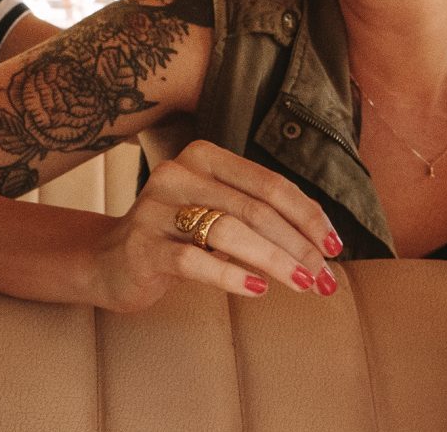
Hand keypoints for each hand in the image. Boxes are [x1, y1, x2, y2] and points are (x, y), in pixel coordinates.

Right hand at [87, 141, 340, 312]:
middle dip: (297, 244)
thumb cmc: (178, 238)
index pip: (269, 184)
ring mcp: (156, 208)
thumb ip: (259, 215)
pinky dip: (231, 275)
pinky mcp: (143, 245)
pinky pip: (194, 259)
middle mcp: (179, 173)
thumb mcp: (217, 214)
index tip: (336, 248)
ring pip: (228, 230)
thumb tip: (324, 244)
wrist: (110, 261)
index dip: (308, 216)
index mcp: (205, 157)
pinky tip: (257, 289)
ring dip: (274, 260)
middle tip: (324, 278)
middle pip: (254, 208)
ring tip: (302, 284)